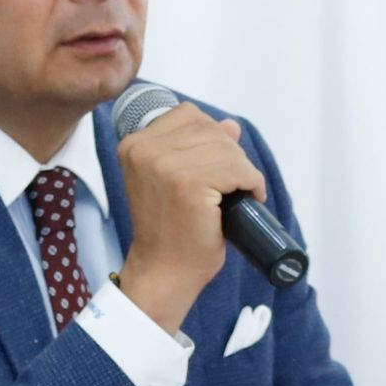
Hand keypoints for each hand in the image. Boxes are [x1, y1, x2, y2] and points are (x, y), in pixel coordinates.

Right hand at [117, 103, 265, 332]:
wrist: (163, 271)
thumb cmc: (169, 230)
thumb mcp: (176, 179)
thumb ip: (197, 148)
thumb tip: (230, 125)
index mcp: (135, 144)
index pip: (188, 115)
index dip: (211, 136)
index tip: (216, 165)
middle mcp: (144, 149)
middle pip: (209, 128)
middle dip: (230, 153)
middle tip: (233, 184)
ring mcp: (164, 165)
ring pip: (226, 148)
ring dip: (242, 170)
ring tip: (239, 193)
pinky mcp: (188, 183)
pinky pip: (237, 169)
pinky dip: (251, 183)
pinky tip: (248, 199)